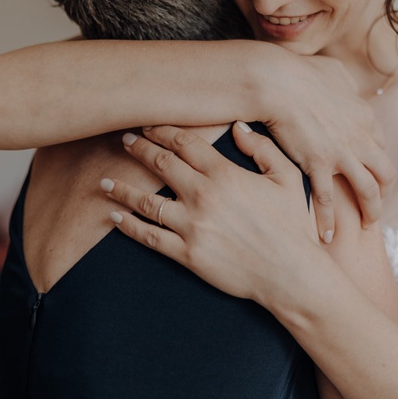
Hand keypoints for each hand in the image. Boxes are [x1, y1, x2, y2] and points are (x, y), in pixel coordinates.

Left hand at [102, 124, 321, 305]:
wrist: (291, 273)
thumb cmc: (292, 224)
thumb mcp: (287, 178)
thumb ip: (262, 148)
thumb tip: (237, 127)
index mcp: (225, 174)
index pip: (184, 143)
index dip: (162, 131)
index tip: (148, 125)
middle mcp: (203, 196)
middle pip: (161, 164)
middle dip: (139, 149)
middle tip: (125, 140)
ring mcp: (192, 226)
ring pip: (146, 201)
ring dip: (123, 188)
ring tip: (105, 181)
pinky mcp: (187, 253)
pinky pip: (150, 237)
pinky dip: (129, 226)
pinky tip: (116, 217)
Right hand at [263, 54, 394, 241]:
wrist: (278, 81)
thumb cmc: (300, 71)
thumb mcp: (333, 71)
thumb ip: (343, 81)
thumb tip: (344, 84)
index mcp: (363, 115)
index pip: (379, 143)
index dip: (374, 158)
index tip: (369, 168)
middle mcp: (360, 137)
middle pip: (384, 170)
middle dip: (383, 189)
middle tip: (375, 202)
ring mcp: (343, 153)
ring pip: (368, 190)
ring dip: (370, 211)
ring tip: (366, 226)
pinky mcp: (320, 165)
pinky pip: (328, 200)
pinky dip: (328, 221)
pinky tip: (326, 236)